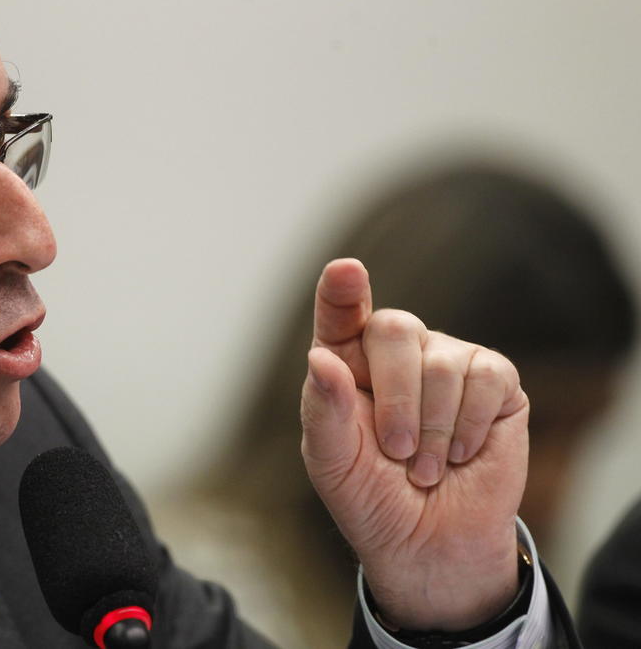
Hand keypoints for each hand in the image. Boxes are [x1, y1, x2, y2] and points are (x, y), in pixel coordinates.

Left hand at [300, 258, 527, 630]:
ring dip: (432, 429)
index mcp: (346, 361)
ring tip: (423, 467)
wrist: (429, 542)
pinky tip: (459, 453)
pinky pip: (487, 376)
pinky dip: (468, 426)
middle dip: (395, 398)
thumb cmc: (371, 496)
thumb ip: (323, 410)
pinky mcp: (494, 379)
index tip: (345, 272)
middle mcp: (395, 350)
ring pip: (442, 362)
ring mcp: (447, 359)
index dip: (342, 291)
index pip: (341, 313)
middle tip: (396, 451)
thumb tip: (320, 358)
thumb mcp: (333, 462)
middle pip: (394, 329)